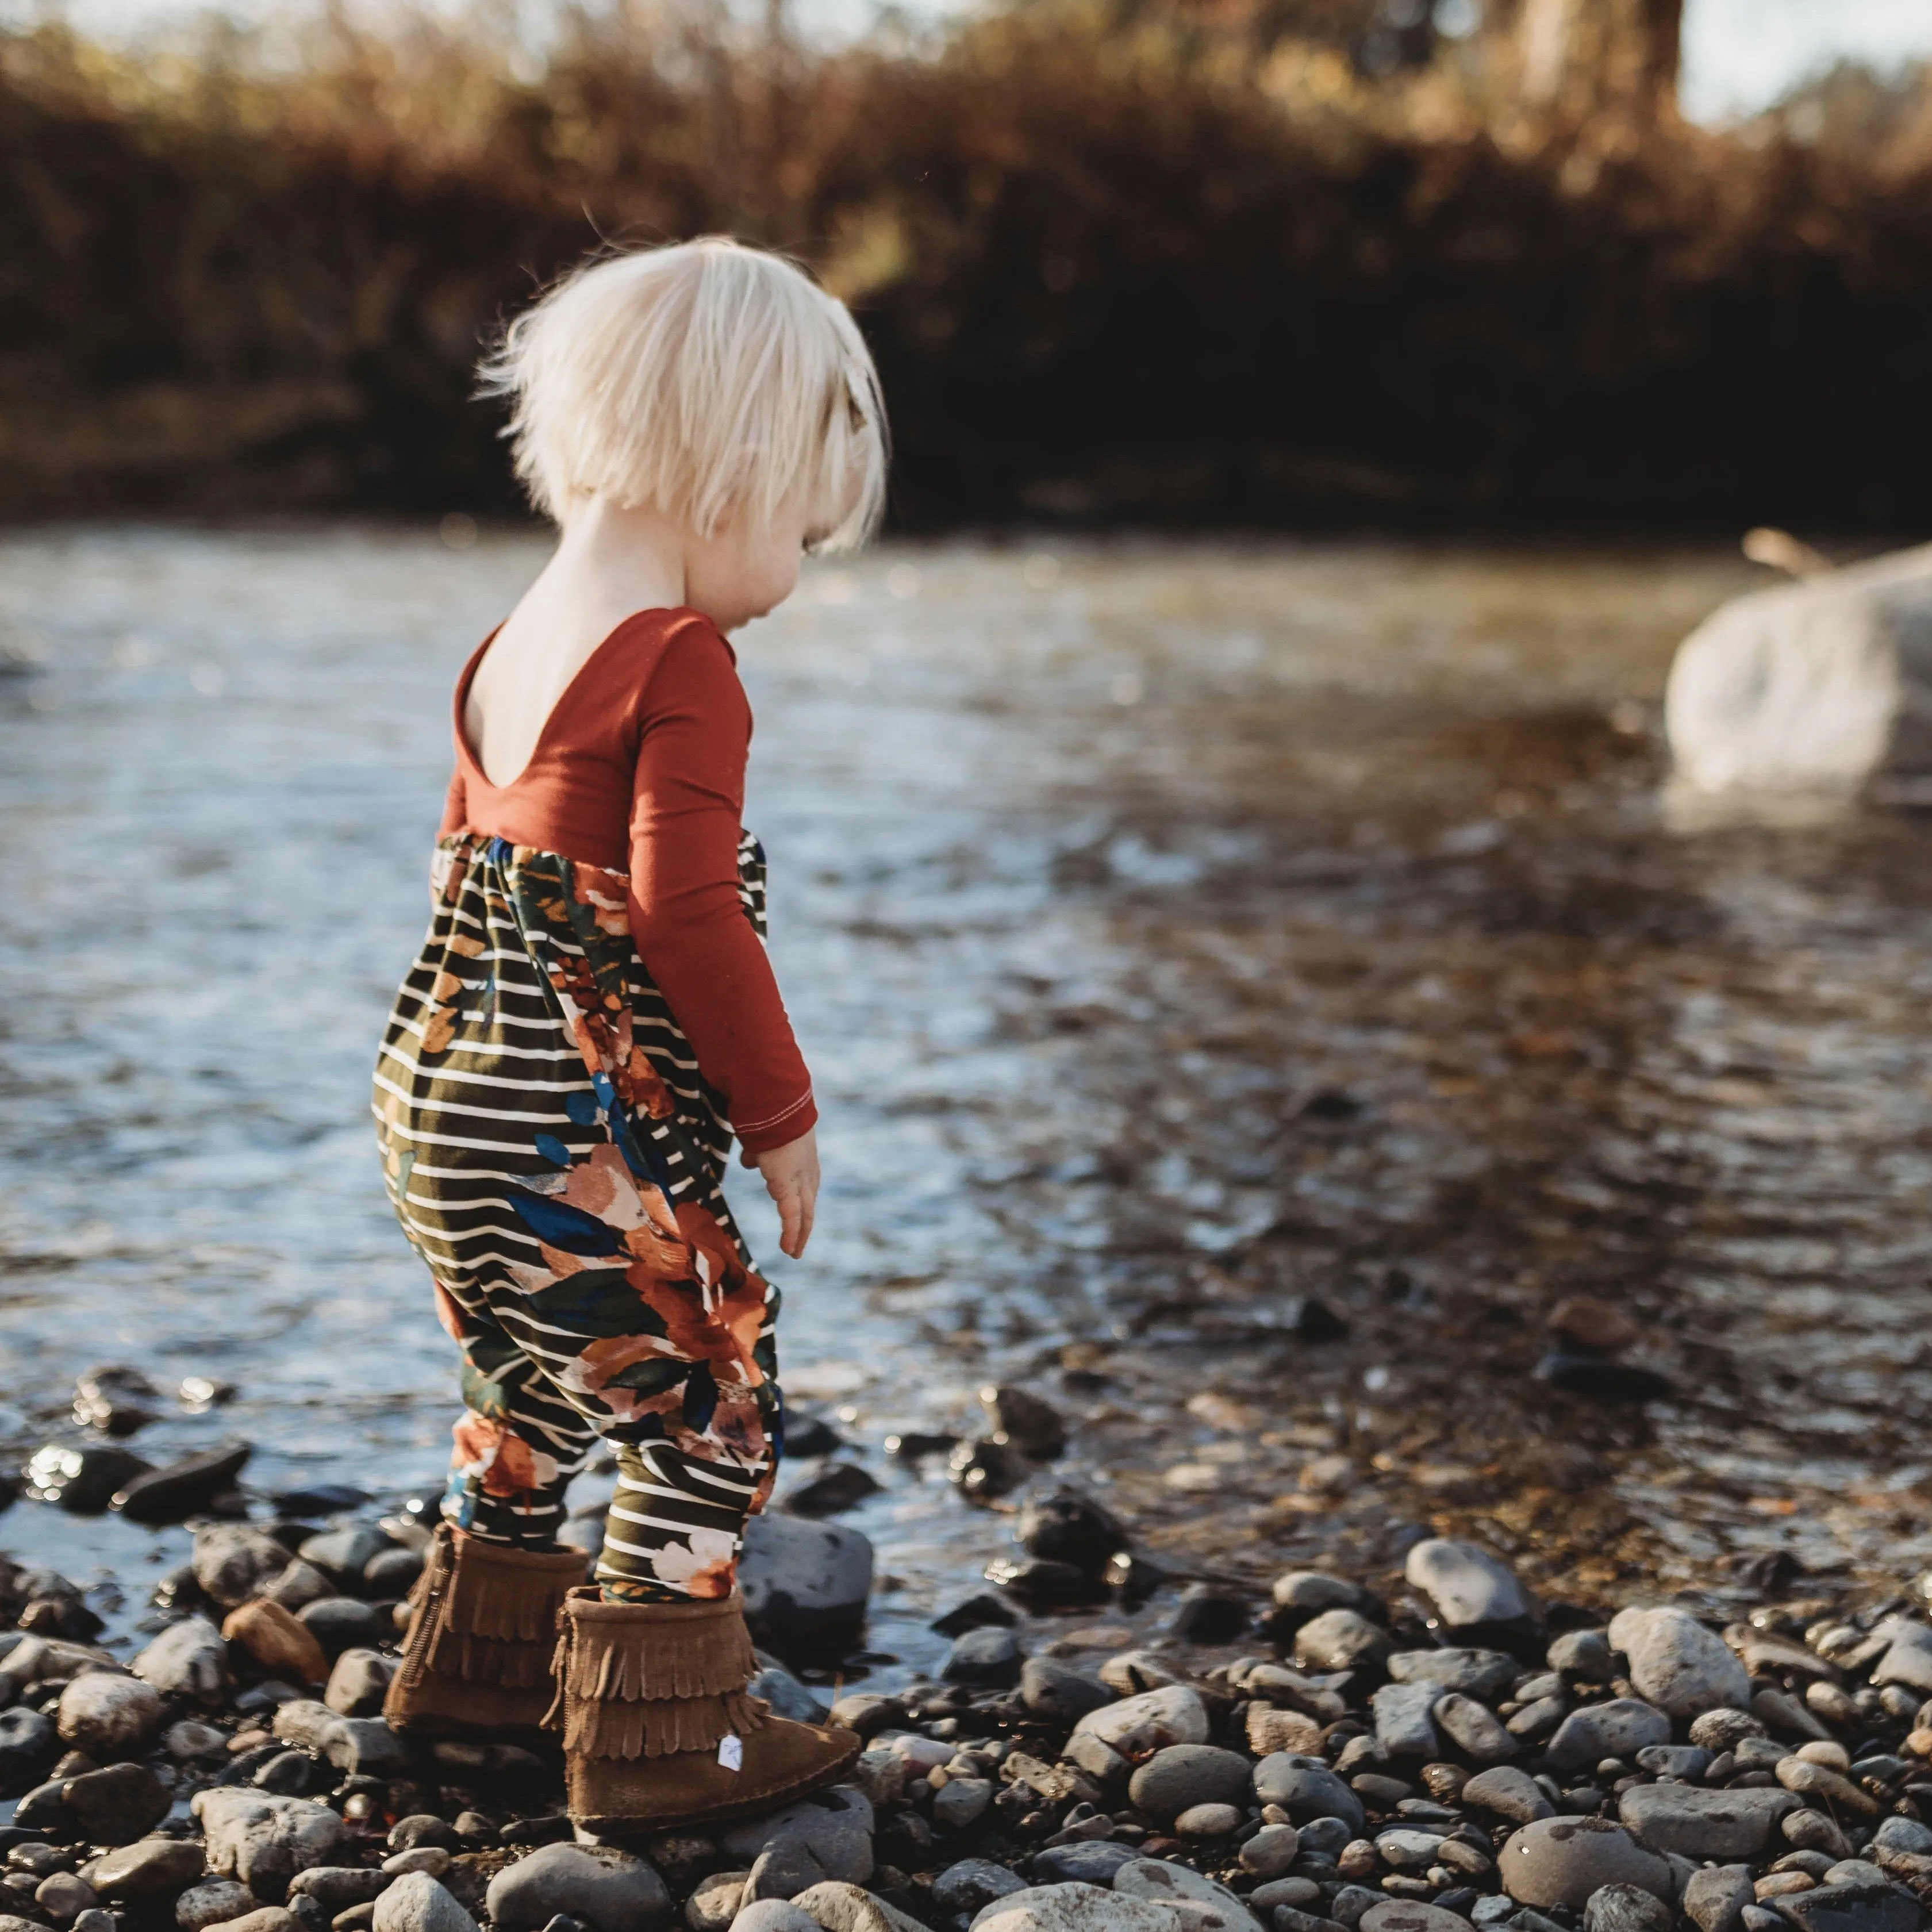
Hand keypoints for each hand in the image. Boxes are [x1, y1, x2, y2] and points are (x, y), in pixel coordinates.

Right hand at [752, 1127, 818, 1259]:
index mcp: (803, 1164)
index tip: (794, 1224)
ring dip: (798, 1235)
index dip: (799, 1210)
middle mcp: (807, 1175)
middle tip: (796, 1248)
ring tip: (792, 1252)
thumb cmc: (767, 1122)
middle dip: (803, 1229)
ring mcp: (801, 1182)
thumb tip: (750, 1161)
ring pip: (803, 1216)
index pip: (803, 1193)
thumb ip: (758, 1155)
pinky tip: (788, 1249)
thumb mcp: (763, 1143)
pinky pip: (793, 1217)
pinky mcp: (789, 1188)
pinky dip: (792, 1234)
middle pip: (808, 1208)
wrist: (775, 1111)